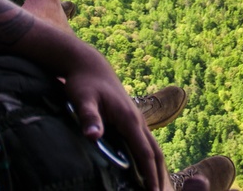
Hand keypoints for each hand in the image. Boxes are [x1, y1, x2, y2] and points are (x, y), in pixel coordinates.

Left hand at [62, 46, 168, 190]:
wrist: (89, 65)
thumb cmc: (84, 82)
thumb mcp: (82, 99)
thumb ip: (89, 118)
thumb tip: (93, 136)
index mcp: (129, 119)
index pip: (145, 153)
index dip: (151, 175)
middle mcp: (138, 121)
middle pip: (155, 153)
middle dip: (160, 176)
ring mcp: (136, 120)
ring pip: (153, 148)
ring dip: (157, 169)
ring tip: (156, 189)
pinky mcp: (130, 121)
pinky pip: (145, 144)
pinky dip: (149, 160)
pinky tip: (144, 172)